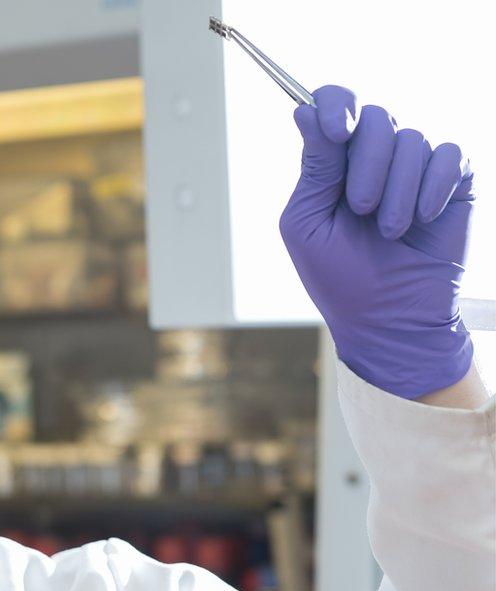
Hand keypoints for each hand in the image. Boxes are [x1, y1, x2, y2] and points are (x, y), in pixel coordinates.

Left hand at [280, 85, 474, 399]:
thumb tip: (305, 110)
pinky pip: (451, 155)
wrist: (388, 318)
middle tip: (360, 209)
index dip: (335, 103)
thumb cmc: (339, 276)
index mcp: (333, 162)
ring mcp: (416, 166)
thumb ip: (314, 167)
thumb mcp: (309, 222)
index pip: (334, 103)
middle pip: (376, 118)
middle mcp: (374, 155)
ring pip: (412, 139)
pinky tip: (422, 220)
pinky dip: (433, 189)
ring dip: (397, 190)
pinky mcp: (455, 181)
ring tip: (390, 231)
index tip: (335, 129)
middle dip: (366, 164)